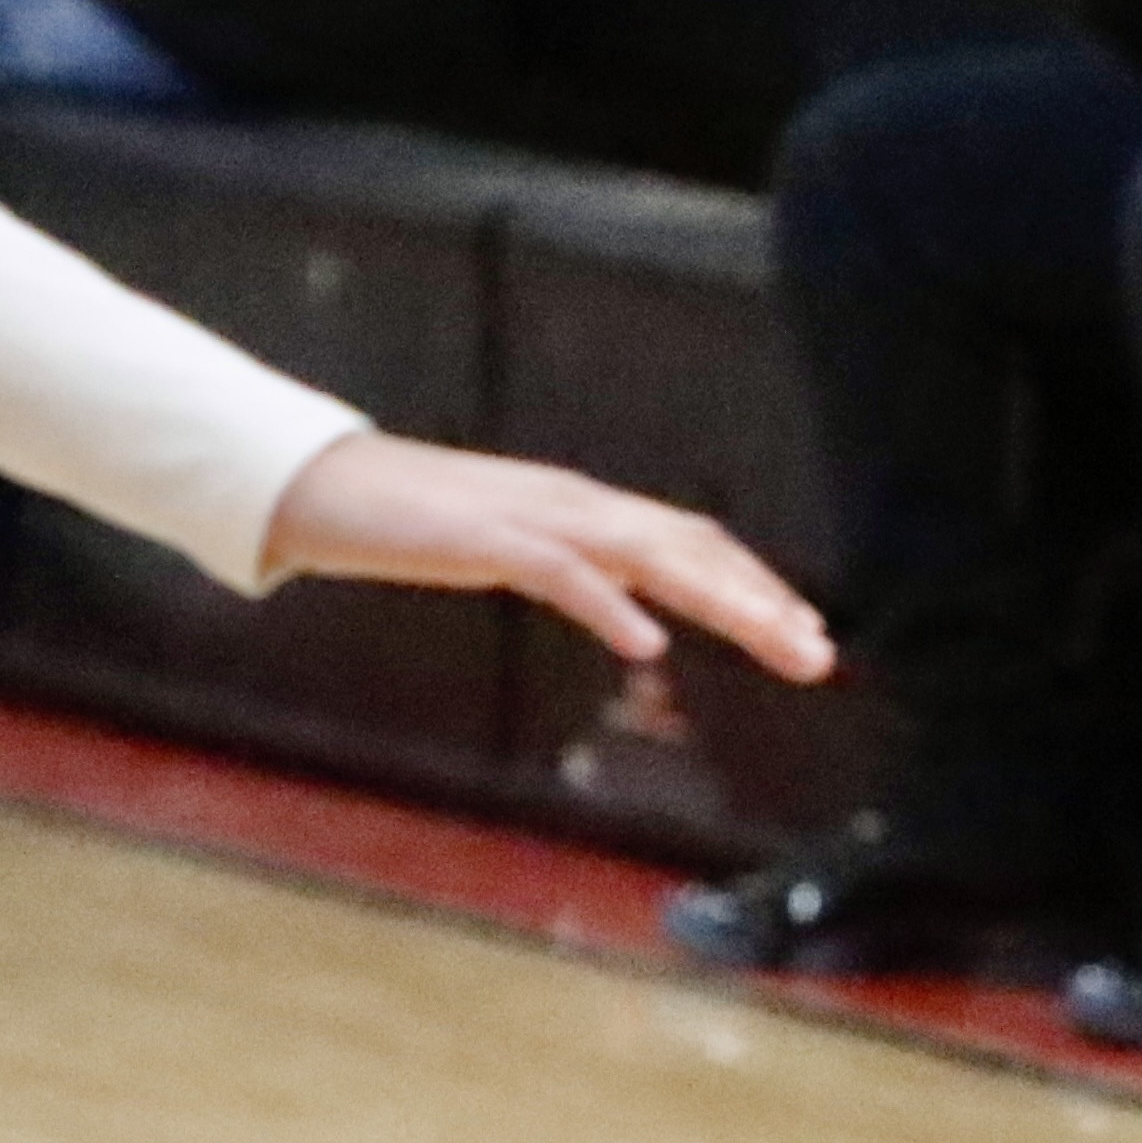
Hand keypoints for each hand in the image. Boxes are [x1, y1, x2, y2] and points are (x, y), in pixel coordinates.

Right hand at [260, 433, 833, 681]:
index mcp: (588, 510)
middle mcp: (577, 504)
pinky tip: (648, 644)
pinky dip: (611, 606)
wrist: (321, 488)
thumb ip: (577, 568)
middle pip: (692, 548)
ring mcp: (535, 517)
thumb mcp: (516, 549)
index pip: (695, 543)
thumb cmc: (414, 523)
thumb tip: (634, 604)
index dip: (756, 585)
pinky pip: (562, 573)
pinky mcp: (485, 538)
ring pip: (650, 554)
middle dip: (763, 602)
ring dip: (718, 600)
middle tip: (820, 655)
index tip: (807, 633)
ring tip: (772, 642)